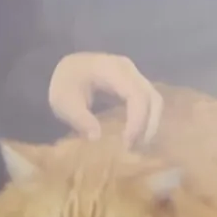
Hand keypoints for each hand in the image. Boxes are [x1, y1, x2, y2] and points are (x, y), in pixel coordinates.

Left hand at [47, 52, 161, 143]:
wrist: (65, 68)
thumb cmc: (64, 83)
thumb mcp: (63, 102)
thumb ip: (80, 119)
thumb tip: (97, 138)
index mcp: (111, 69)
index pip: (136, 95)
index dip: (137, 120)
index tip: (127, 143)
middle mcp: (128, 69)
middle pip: (152, 98)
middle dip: (148, 125)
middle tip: (134, 148)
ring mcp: (133, 75)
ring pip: (154, 100)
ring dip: (150, 124)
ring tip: (136, 145)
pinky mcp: (134, 84)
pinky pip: (148, 101)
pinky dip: (146, 119)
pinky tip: (136, 136)